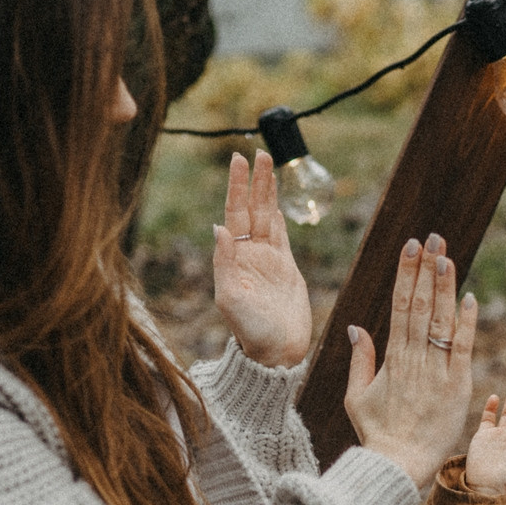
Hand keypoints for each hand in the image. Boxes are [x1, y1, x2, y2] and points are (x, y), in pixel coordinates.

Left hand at [213, 151, 311, 367]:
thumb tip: (219, 228)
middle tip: (258, 151)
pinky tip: (275, 201)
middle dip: (255, 180)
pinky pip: (281, 235)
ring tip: (269, 165)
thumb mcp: (231, 299)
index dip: (236, 186)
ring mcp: (268, 260)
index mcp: (234, 258)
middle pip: (252, 208)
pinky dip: (279, 215)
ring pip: (268, 216)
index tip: (238, 160)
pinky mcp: (286, 269)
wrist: (276, 353)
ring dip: (268, 191)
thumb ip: (224, 263)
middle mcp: (249, 254)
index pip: (234, 213)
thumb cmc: (250, 331)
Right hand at [344, 234, 478, 488]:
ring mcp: (437, 372)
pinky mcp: (458, 386)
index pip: (400, 307)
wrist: (399, 464)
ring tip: (447, 256)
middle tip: (432, 238)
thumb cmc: (377, 434)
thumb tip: (356, 327)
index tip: (410, 248)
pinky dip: (468, 323)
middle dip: (426, 269)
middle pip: (421, 305)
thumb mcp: (357, 397)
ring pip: (442, 321)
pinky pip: (464, 348)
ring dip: (445, 287)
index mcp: (392, 359)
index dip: (406, 275)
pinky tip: (470, 298)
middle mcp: (415, 359)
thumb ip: (360, 360)